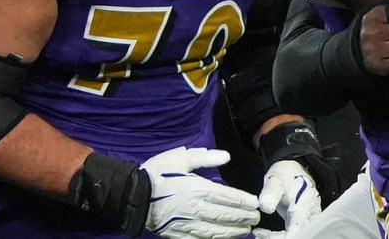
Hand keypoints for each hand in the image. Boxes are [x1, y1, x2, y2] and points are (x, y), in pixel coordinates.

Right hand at [141, 147, 260, 238]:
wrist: (132, 195)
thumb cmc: (158, 173)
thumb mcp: (181, 157)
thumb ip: (205, 157)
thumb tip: (226, 156)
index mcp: (198, 189)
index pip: (228, 197)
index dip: (244, 201)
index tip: (255, 203)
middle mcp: (196, 209)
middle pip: (225, 215)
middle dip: (243, 217)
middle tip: (256, 218)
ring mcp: (187, 224)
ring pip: (216, 231)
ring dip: (233, 231)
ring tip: (245, 230)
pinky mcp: (178, 235)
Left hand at [258, 160, 320, 232]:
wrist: (296, 170)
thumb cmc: (287, 174)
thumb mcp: (277, 177)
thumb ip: (271, 191)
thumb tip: (266, 207)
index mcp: (304, 204)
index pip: (297, 227)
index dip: (284, 236)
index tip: (266, 235)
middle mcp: (309, 215)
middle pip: (297, 234)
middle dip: (279, 238)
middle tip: (260, 235)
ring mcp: (308, 219)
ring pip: (296, 234)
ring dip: (278, 238)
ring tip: (260, 234)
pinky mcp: (302, 222)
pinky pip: (293, 233)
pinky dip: (279, 236)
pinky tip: (265, 234)